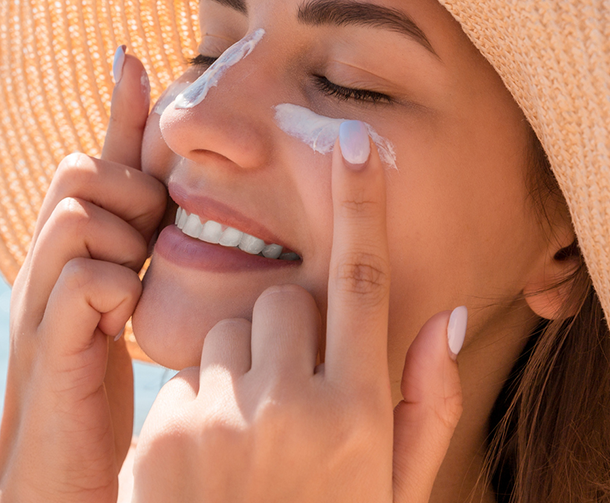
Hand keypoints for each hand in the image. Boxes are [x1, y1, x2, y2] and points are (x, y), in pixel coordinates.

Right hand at [0, 48, 164, 502]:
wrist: (58, 485)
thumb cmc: (100, 404)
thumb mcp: (130, 319)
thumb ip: (147, 263)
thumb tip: (179, 213)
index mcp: (72, 258)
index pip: (95, 162)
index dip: (117, 110)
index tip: (135, 55)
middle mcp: (46, 268)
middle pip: (79, 169)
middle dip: (126, 188)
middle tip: (150, 241)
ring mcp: (39, 303)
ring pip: (78, 211)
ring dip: (123, 235)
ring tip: (137, 281)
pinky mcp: (47, 346)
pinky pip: (83, 278)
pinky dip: (113, 288)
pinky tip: (126, 322)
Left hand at [131, 120, 464, 502]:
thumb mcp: (394, 491)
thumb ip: (425, 406)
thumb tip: (445, 314)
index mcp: (360, 417)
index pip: (363, 285)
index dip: (361, 206)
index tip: (354, 142)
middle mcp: (294, 409)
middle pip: (284, 302)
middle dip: (287, 331)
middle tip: (290, 398)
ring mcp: (222, 422)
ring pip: (226, 334)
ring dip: (238, 370)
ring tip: (247, 447)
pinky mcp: (164, 436)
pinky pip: (183, 380)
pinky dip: (197, 406)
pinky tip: (208, 469)